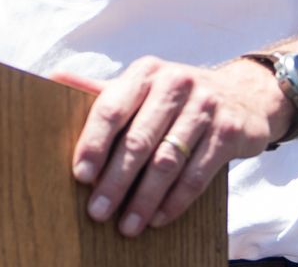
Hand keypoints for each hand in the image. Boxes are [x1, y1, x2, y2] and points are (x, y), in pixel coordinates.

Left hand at [52, 57, 291, 236]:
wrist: (244, 94)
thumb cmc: (177, 97)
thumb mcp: (143, 86)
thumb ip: (103, 91)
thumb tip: (53, 77)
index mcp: (146, 73)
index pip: (112, 108)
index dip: (94, 143)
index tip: (80, 175)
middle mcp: (176, 84)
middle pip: (139, 140)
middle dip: (116, 181)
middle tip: (97, 211)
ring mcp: (206, 107)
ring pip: (168, 162)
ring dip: (145, 198)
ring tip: (126, 224)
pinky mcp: (229, 132)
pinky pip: (198, 174)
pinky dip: (176, 201)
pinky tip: (157, 219)